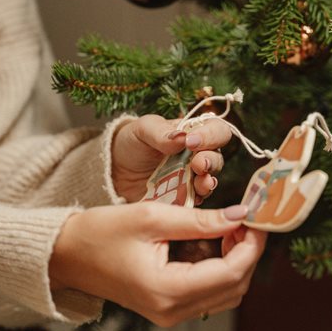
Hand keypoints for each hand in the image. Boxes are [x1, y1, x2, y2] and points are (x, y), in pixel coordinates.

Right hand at [50, 202, 265, 326]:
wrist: (65, 255)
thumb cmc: (100, 232)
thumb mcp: (153, 217)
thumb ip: (202, 220)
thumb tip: (242, 216)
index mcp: (168, 291)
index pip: (232, 273)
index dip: (252, 245)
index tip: (258, 217)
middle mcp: (173, 311)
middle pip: (235, 286)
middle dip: (248, 251)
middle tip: (245, 219)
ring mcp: (171, 314)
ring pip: (227, 292)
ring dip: (237, 260)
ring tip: (230, 227)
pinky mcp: (169, 308)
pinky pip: (210, 293)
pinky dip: (222, 268)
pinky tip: (214, 242)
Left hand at [112, 115, 231, 202]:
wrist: (114, 170)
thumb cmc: (132, 143)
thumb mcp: (142, 130)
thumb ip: (161, 132)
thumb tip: (182, 137)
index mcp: (194, 134)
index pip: (217, 131)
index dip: (211, 135)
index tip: (192, 141)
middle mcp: (199, 156)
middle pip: (217, 158)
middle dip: (210, 161)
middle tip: (197, 163)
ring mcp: (192, 179)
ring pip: (211, 180)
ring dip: (208, 182)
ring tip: (201, 182)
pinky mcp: (184, 198)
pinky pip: (196, 200)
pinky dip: (196, 199)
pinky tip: (192, 196)